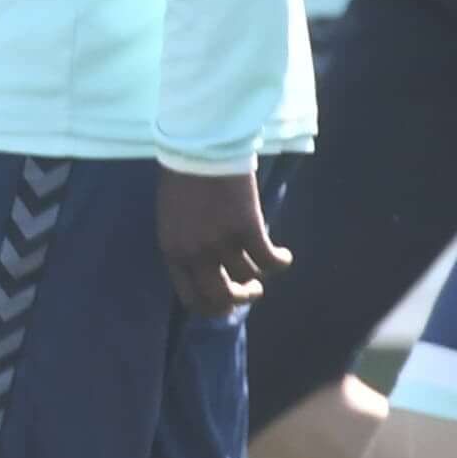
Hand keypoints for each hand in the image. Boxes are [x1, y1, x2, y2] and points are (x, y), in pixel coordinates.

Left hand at [158, 162, 287, 318]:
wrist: (198, 149)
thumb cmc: (183, 181)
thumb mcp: (173, 222)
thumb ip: (186, 248)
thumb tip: (209, 273)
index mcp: (172, 252)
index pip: (191, 298)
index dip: (213, 308)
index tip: (226, 306)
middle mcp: (195, 253)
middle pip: (222, 297)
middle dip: (239, 299)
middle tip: (250, 290)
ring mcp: (221, 243)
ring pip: (248, 278)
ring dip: (259, 277)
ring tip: (263, 267)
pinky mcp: (247, 229)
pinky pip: (269, 261)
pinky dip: (280, 262)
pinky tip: (283, 256)